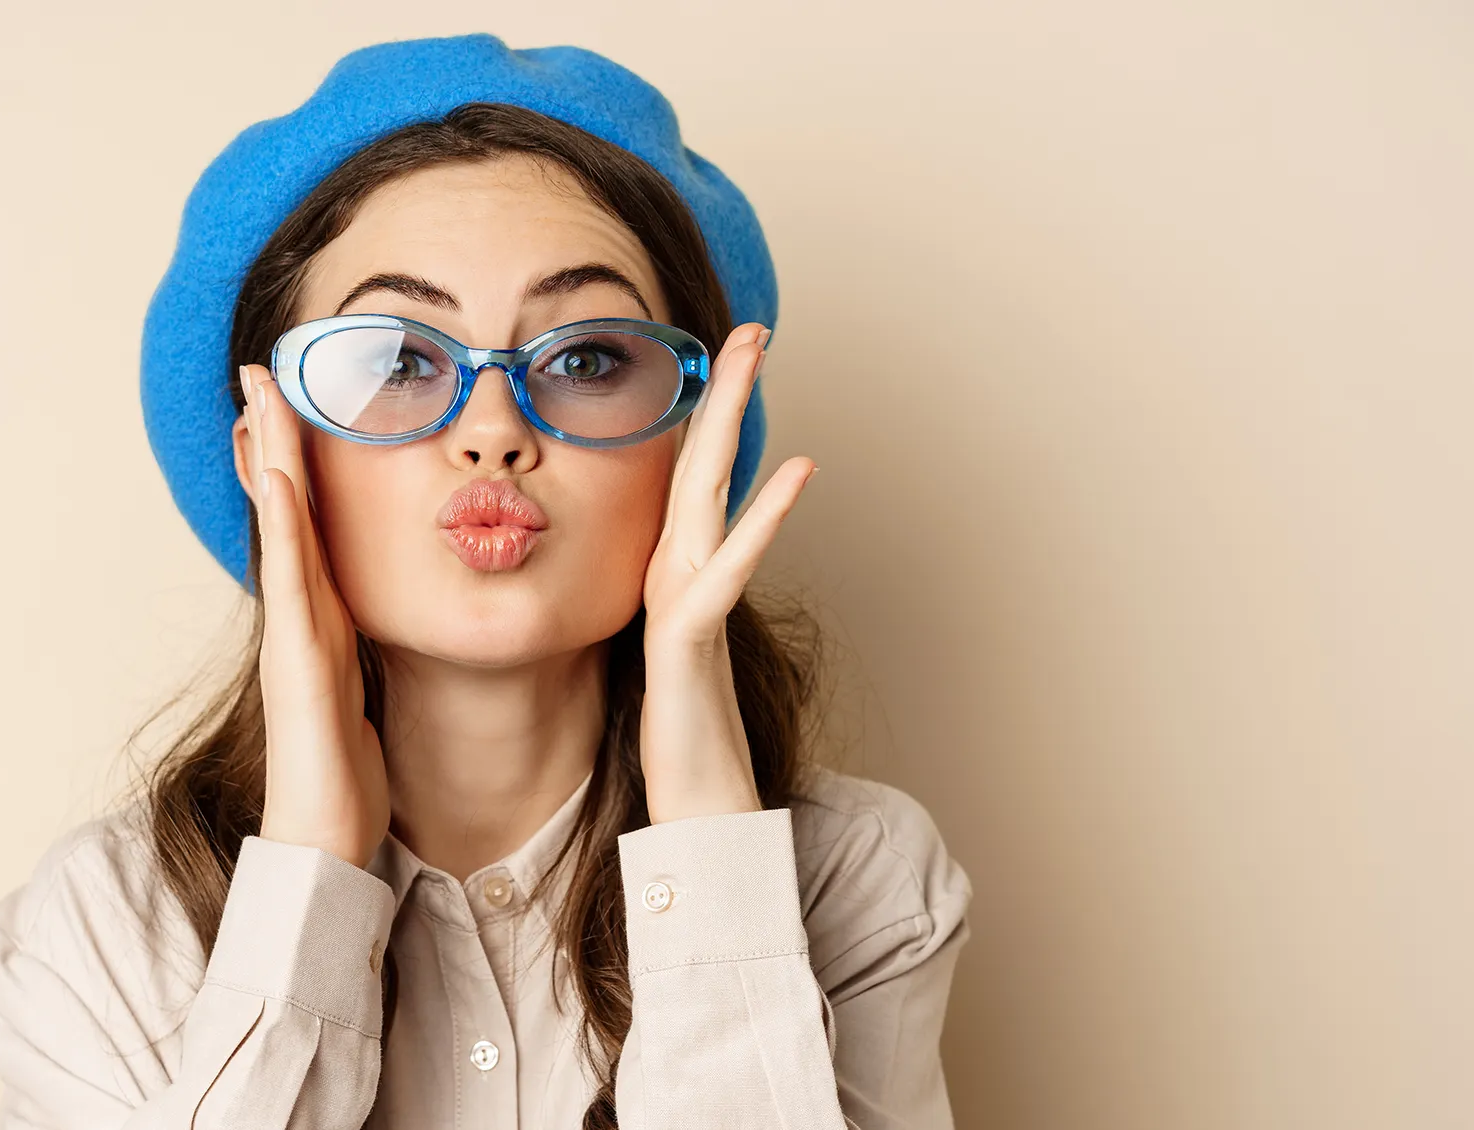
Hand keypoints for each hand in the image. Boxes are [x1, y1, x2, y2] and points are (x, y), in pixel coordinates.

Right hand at [237, 363, 389, 869]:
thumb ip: (360, 652)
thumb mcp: (362, 694)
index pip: (308, 525)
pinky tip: (285, 481)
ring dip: (271, 461)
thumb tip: (371, 620)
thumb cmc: (345, 776)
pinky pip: (293, 583)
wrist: (324, 842)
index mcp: (319, 621)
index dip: (297, 463)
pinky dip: (287, 528)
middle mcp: (298, 618)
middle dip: (271, 440)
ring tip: (262, 397)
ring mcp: (292, 637)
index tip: (292, 402)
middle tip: (259, 370)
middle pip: (283, 512)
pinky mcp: (298, 664)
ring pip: (282, 531)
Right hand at [638, 323, 815, 824]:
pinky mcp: (685, 640)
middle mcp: (672, 577)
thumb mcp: (700, 651)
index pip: (695, 480)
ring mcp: (677, 604)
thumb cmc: (699, 736)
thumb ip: (702, 600)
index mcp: (677, 576)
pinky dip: (764, 519)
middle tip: (750, 327)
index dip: (713, 416)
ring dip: (728, 421)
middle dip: (722, 393)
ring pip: (704, 494)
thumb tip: (708, 572)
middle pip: (699, 466)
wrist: (692, 810)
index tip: (734, 356)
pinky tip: (801, 472)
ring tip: (753, 357)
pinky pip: (725, 571)